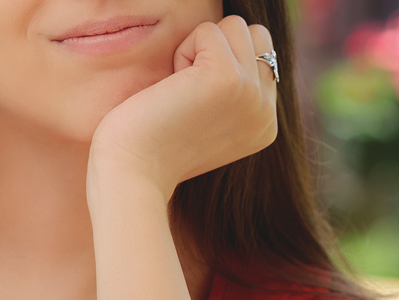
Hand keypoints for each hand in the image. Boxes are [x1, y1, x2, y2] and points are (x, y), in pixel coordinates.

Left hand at [88, 16, 277, 202]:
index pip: (261, 54)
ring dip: (197, 50)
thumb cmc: (151, 148)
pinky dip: (182, 52)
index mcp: (265, 124)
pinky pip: (207, 31)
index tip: (192, 105)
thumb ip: (232, 90)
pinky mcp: (228, 78)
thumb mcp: (206, 121)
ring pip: (234, 26)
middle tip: (185, 95)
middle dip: (214, 51)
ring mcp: (252, 95)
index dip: (219, 64)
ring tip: (179, 92)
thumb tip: (234, 41)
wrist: (132, 174)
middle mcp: (267, 112)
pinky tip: (171, 90)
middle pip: (253, 34)